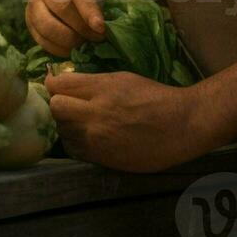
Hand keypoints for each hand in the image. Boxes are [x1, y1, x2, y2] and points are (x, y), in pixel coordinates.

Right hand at [26, 0, 105, 54]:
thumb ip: (96, 5)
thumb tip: (98, 30)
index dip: (89, 13)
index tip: (101, 29)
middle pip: (60, 8)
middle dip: (80, 29)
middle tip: (96, 38)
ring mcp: (34, 0)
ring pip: (46, 26)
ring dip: (68, 41)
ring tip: (83, 43)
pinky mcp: (29, 18)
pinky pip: (40, 38)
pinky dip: (57, 48)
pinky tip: (70, 49)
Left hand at [46, 71, 212, 172]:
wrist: (182, 126)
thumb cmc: (155, 97)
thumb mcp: (122, 79)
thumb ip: (93, 83)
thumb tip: (65, 83)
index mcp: (101, 88)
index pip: (57, 85)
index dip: (55, 86)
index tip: (61, 88)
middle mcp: (94, 113)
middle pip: (55, 108)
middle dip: (60, 106)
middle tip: (72, 107)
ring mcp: (97, 138)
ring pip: (62, 131)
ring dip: (68, 126)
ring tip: (83, 124)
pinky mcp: (102, 158)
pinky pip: (75, 150)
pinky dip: (77, 144)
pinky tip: (90, 139)